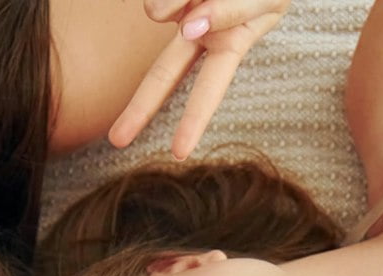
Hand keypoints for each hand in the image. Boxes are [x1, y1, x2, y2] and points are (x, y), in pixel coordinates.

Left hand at [108, 0, 289, 158]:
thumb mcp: (264, 1)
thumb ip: (227, 12)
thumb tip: (183, 26)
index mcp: (227, 46)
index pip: (208, 89)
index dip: (193, 120)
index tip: (179, 153)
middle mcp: (197, 33)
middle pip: (165, 74)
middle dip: (141, 108)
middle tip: (118, 140)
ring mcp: (180, 11)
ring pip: (161, 9)